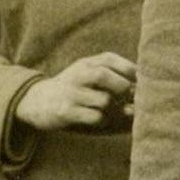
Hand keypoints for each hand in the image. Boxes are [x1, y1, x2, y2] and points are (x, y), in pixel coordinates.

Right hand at [14, 52, 135, 130]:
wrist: (38, 101)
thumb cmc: (75, 87)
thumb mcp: (91, 73)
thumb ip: (115, 74)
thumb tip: (141, 88)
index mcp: (87, 62)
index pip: (111, 59)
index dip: (130, 71)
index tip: (139, 81)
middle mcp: (77, 74)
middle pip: (104, 76)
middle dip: (123, 88)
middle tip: (127, 97)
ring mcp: (70, 93)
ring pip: (104, 100)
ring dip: (114, 108)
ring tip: (110, 109)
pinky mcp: (65, 111)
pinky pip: (95, 117)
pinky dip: (103, 119)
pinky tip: (98, 118)